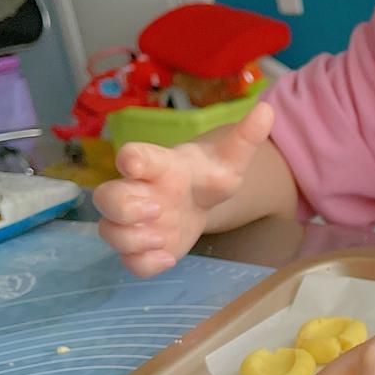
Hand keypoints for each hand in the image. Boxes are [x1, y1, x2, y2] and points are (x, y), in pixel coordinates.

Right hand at [93, 101, 273, 276]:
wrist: (201, 199)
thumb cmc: (207, 175)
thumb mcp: (230, 158)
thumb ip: (245, 137)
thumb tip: (267, 110)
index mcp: (155, 165)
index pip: (132, 155)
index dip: (130, 158)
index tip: (134, 163)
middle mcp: (138, 192)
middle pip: (106, 197)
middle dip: (124, 206)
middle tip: (157, 209)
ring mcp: (136, 222)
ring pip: (110, 232)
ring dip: (132, 238)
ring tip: (162, 236)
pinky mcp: (143, 248)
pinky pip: (128, 261)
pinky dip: (144, 264)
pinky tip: (168, 258)